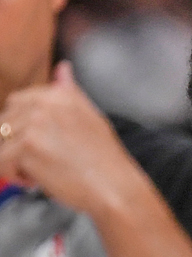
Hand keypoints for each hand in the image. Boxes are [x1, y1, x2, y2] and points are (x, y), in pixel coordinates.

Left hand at [0, 61, 191, 256]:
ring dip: (16, 162)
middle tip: (45, 162)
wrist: (116, 187)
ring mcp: (34, 125)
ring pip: (1, 144)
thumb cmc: (105, 160)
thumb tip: (62, 68)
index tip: (42, 146)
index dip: (23, 129)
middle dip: (17, 146)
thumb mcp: (92, 117)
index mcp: (58, 95)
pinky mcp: (26, 148)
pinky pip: (1, 162)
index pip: (16, 104)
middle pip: (3, 123)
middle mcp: (44, 105)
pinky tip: (37, 181)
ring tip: (43, 172)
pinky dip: (15, 176)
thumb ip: (70, 93)